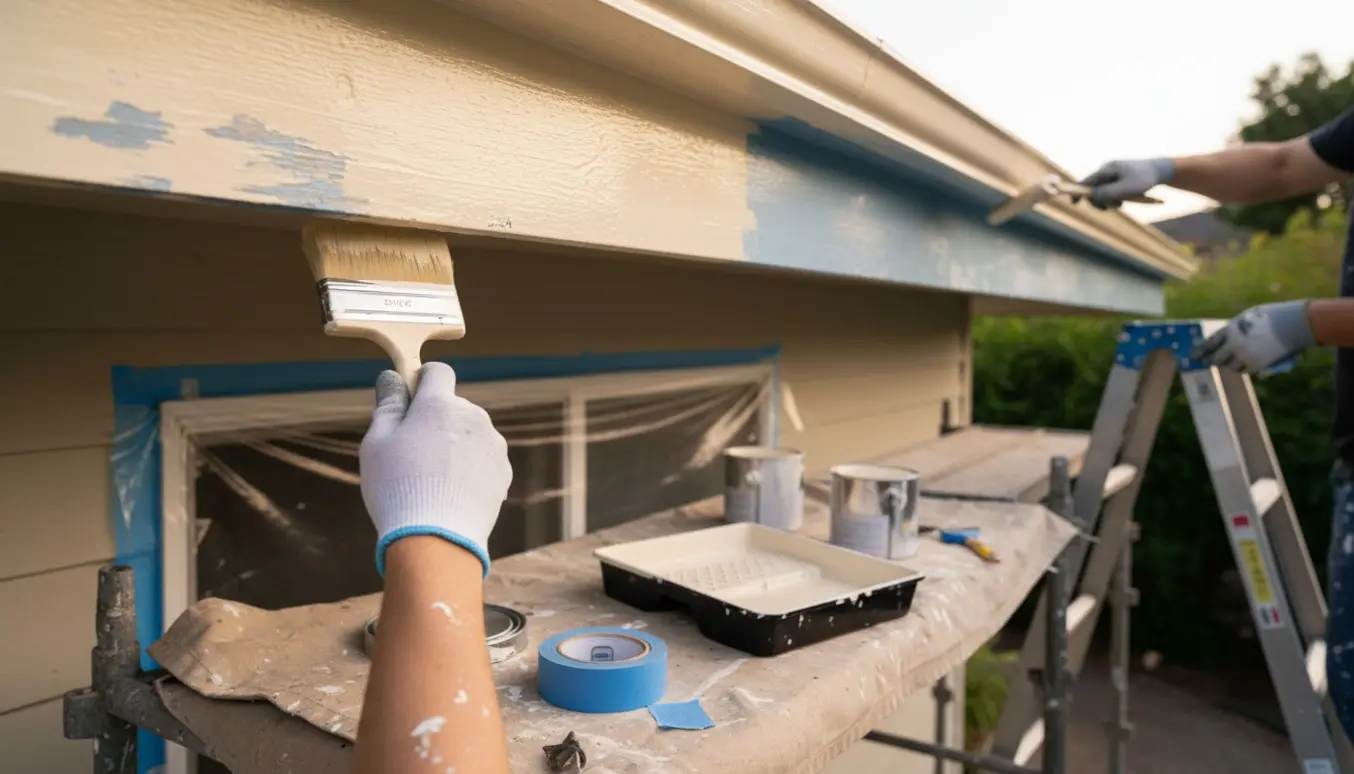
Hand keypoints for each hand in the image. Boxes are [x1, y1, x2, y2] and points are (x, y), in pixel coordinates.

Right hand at [360, 362, 511, 576]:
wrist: (437, 539)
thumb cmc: (398, 488)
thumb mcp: (377, 443)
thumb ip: (388, 405)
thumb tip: (391, 376)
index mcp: (441, 405)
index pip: (438, 372)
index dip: (422, 383)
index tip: (409, 402)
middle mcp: (474, 417)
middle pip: (454, 407)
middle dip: (435, 421)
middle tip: (412, 455)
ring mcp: (493, 445)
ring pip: (469, 434)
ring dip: (454, 445)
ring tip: (431, 481)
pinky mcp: (503, 472)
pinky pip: (482, 460)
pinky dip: (469, 469)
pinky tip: (451, 494)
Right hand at [1079, 158, 1174, 209]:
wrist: (1161, 170)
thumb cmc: (1144, 178)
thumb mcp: (1125, 188)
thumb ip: (1107, 193)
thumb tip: (1091, 197)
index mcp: (1106, 170)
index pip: (1086, 182)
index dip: (1077, 192)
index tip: (1074, 203)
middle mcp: (1107, 170)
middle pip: (1094, 189)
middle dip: (1100, 200)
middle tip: (1113, 208)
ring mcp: (1113, 174)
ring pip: (1103, 191)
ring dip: (1109, 200)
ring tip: (1122, 204)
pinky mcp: (1119, 178)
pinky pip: (1111, 190)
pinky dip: (1115, 197)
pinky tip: (1126, 199)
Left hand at [1191, 300, 1314, 373]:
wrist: (1292, 324)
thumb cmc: (1271, 317)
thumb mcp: (1247, 317)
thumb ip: (1235, 329)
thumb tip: (1227, 339)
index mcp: (1231, 329)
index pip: (1209, 343)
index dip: (1200, 351)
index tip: (1193, 356)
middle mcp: (1234, 344)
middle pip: (1216, 359)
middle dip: (1212, 360)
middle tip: (1210, 361)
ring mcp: (1245, 355)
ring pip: (1230, 366)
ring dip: (1229, 364)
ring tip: (1231, 361)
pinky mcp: (1257, 364)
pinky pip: (1244, 370)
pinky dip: (1243, 368)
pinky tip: (1245, 365)